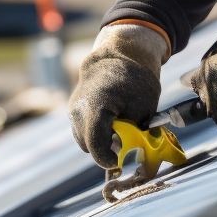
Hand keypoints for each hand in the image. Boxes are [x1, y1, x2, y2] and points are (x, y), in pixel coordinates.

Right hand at [69, 24, 166, 167]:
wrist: (119, 54)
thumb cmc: (136, 80)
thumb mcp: (144, 108)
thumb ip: (133, 133)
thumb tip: (128, 154)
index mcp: (97, 107)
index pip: (96, 145)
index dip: (108, 159)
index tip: (120, 161)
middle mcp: (79, 109)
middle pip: (88, 145)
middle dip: (105, 150)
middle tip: (124, 147)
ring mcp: (73, 109)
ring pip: (83, 139)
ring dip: (99, 141)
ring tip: (120, 131)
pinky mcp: (73, 108)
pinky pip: (82, 130)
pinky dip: (95, 132)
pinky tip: (111, 124)